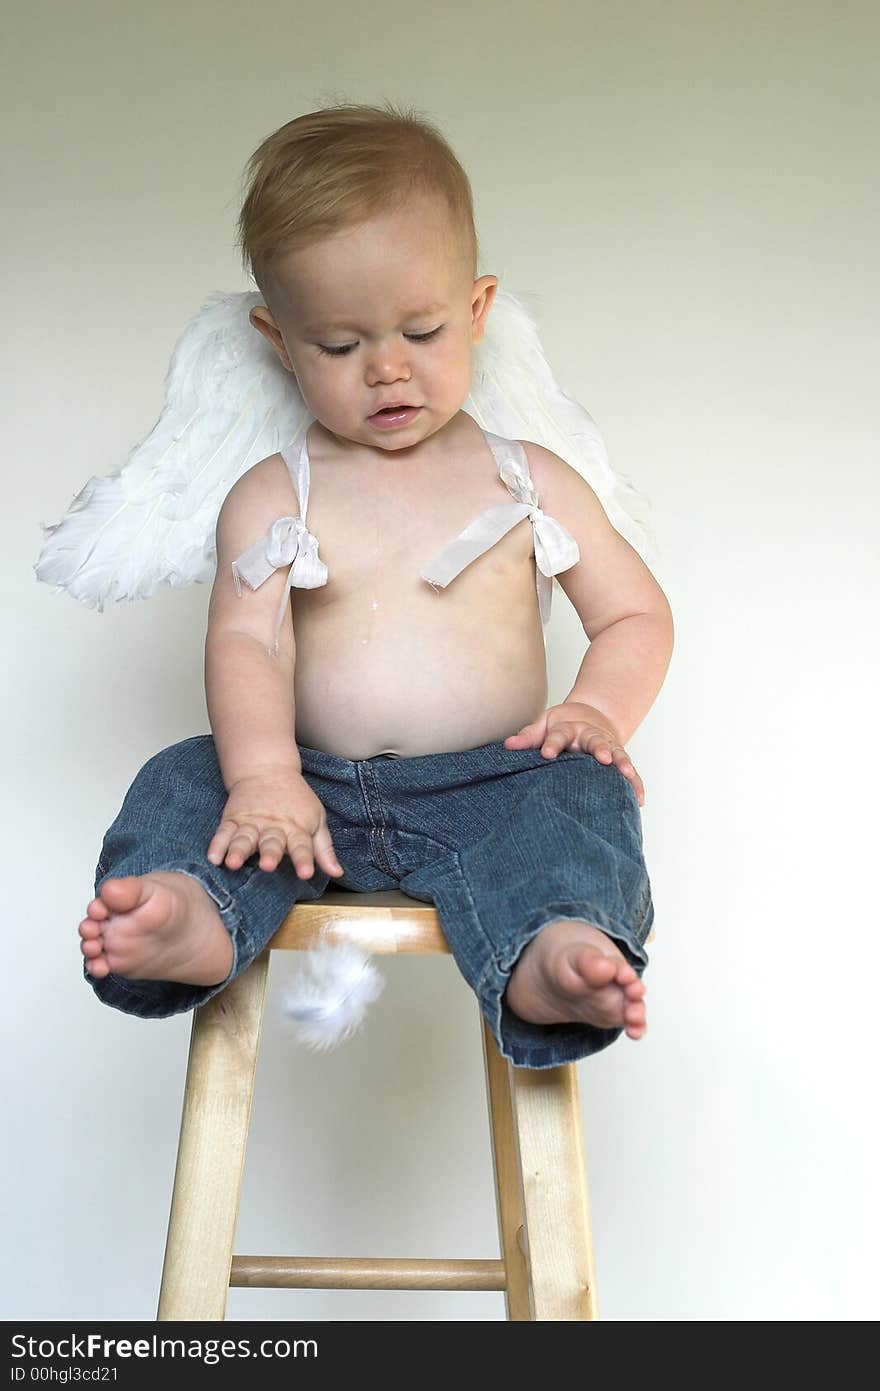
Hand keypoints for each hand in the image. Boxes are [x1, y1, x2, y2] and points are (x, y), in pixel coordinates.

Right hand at [206, 767, 344, 878]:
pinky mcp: (233, 820)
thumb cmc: (296, 800)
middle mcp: (273, 826)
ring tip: (233, 862)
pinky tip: (213, 857)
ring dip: (238, 851)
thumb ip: (324, 849)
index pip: (302, 845)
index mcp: (296, 828)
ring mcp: (251, 823)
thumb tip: (337, 872)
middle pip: (271, 842)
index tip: (306, 873)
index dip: (304, 859)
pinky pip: (223, 832)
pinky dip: (217, 844)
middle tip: (267, 865)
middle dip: (270, 853)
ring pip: (244, 838)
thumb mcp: (316, 820)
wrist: (267, 769)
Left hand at [504, 702, 644, 805]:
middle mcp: (590, 736)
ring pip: (617, 753)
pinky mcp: (618, 758)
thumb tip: (508, 746)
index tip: (546, 753)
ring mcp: (607, 746)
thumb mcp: (544, 723)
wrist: (590, 715)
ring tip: (627, 774)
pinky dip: (636, 784)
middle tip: (603, 758)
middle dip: (600, 748)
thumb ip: (529, 736)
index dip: (553, 743)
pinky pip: (630, 772)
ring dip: (622, 763)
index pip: (560, 734)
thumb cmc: (562, 724)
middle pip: (596, 740)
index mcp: (569, 727)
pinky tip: (639, 799)